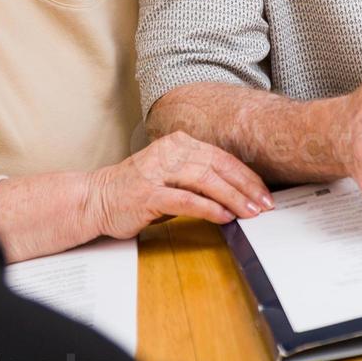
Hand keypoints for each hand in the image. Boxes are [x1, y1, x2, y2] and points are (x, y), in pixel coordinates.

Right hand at [85, 131, 272, 238]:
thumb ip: (200, 179)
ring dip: (232, 198)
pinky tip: (224, 217)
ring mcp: (157, 171)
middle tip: (265, 204)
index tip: (264, 193)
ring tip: (249, 212)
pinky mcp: (147, 193)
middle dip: (246, 187)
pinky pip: (185, 199)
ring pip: (205, 180)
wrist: (96, 199)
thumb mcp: (172, 176)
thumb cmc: (137, 190)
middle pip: (217, 166)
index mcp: (178, 143)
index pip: (221, 157)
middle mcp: (169, 151)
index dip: (246, 176)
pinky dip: (208, 208)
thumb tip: (238, 193)